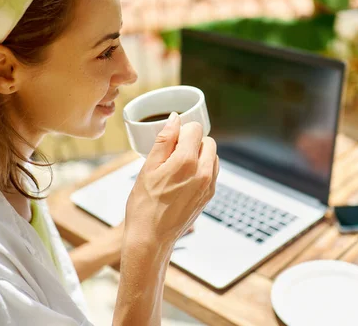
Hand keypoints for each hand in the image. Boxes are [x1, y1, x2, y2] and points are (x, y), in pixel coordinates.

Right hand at [124, 113, 218, 249]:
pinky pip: (212, 172)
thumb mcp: (148, 167)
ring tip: (178, 166)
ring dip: (199, 154)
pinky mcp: (209, 195)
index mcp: (186, 162)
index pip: (195, 129)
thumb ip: (164, 140)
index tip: (171, 139)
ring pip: (212, 156)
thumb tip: (175, 119)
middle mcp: (203, 172)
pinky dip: (202, 168)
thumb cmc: (144, 205)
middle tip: (172, 153)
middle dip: (192, 141)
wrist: (151, 238)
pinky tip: (184, 178)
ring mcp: (209, 185)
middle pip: (207, 140)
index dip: (181, 130)